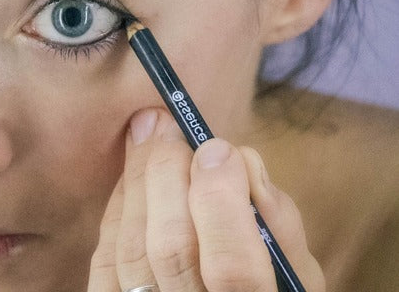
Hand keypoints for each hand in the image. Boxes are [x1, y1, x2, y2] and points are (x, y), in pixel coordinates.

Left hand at [88, 108, 324, 291]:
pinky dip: (118, 212)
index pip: (233, 267)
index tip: (217, 148)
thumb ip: (279, 224)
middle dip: (166, 177)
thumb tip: (242, 160)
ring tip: (148, 133)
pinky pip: (106, 263)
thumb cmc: (272, 287)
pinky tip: (131, 178)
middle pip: (170, 250)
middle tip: (167, 124)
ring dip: (137, 183)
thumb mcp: (294, 272)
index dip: (221, 203)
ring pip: (131, 252)